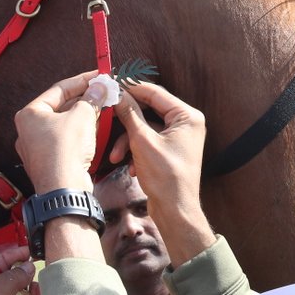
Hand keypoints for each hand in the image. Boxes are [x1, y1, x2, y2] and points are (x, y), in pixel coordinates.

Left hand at [14, 70, 103, 192]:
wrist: (64, 189)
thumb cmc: (65, 151)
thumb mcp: (83, 116)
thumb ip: (91, 98)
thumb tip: (99, 87)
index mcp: (30, 114)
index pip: (59, 89)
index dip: (83, 81)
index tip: (99, 76)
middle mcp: (29, 130)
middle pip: (61, 107)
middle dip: (85, 100)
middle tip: (104, 93)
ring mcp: (37, 148)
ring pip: (64, 125)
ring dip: (84, 117)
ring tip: (103, 109)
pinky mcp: (49, 162)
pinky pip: (65, 141)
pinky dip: (80, 134)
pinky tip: (95, 131)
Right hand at [110, 81, 206, 229]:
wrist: (175, 211)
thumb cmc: (165, 177)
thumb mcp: (142, 141)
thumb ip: (129, 114)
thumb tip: (117, 93)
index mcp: (187, 116)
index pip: (155, 92)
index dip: (131, 88)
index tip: (111, 84)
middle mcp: (187, 123)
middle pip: (149, 110)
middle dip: (126, 121)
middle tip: (107, 114)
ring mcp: (179, 137)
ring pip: (146, 128)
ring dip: (128, 142)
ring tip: (116, 157)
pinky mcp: (171, 150)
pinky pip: (149, 141)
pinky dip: (136, 151)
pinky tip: (130, 168)